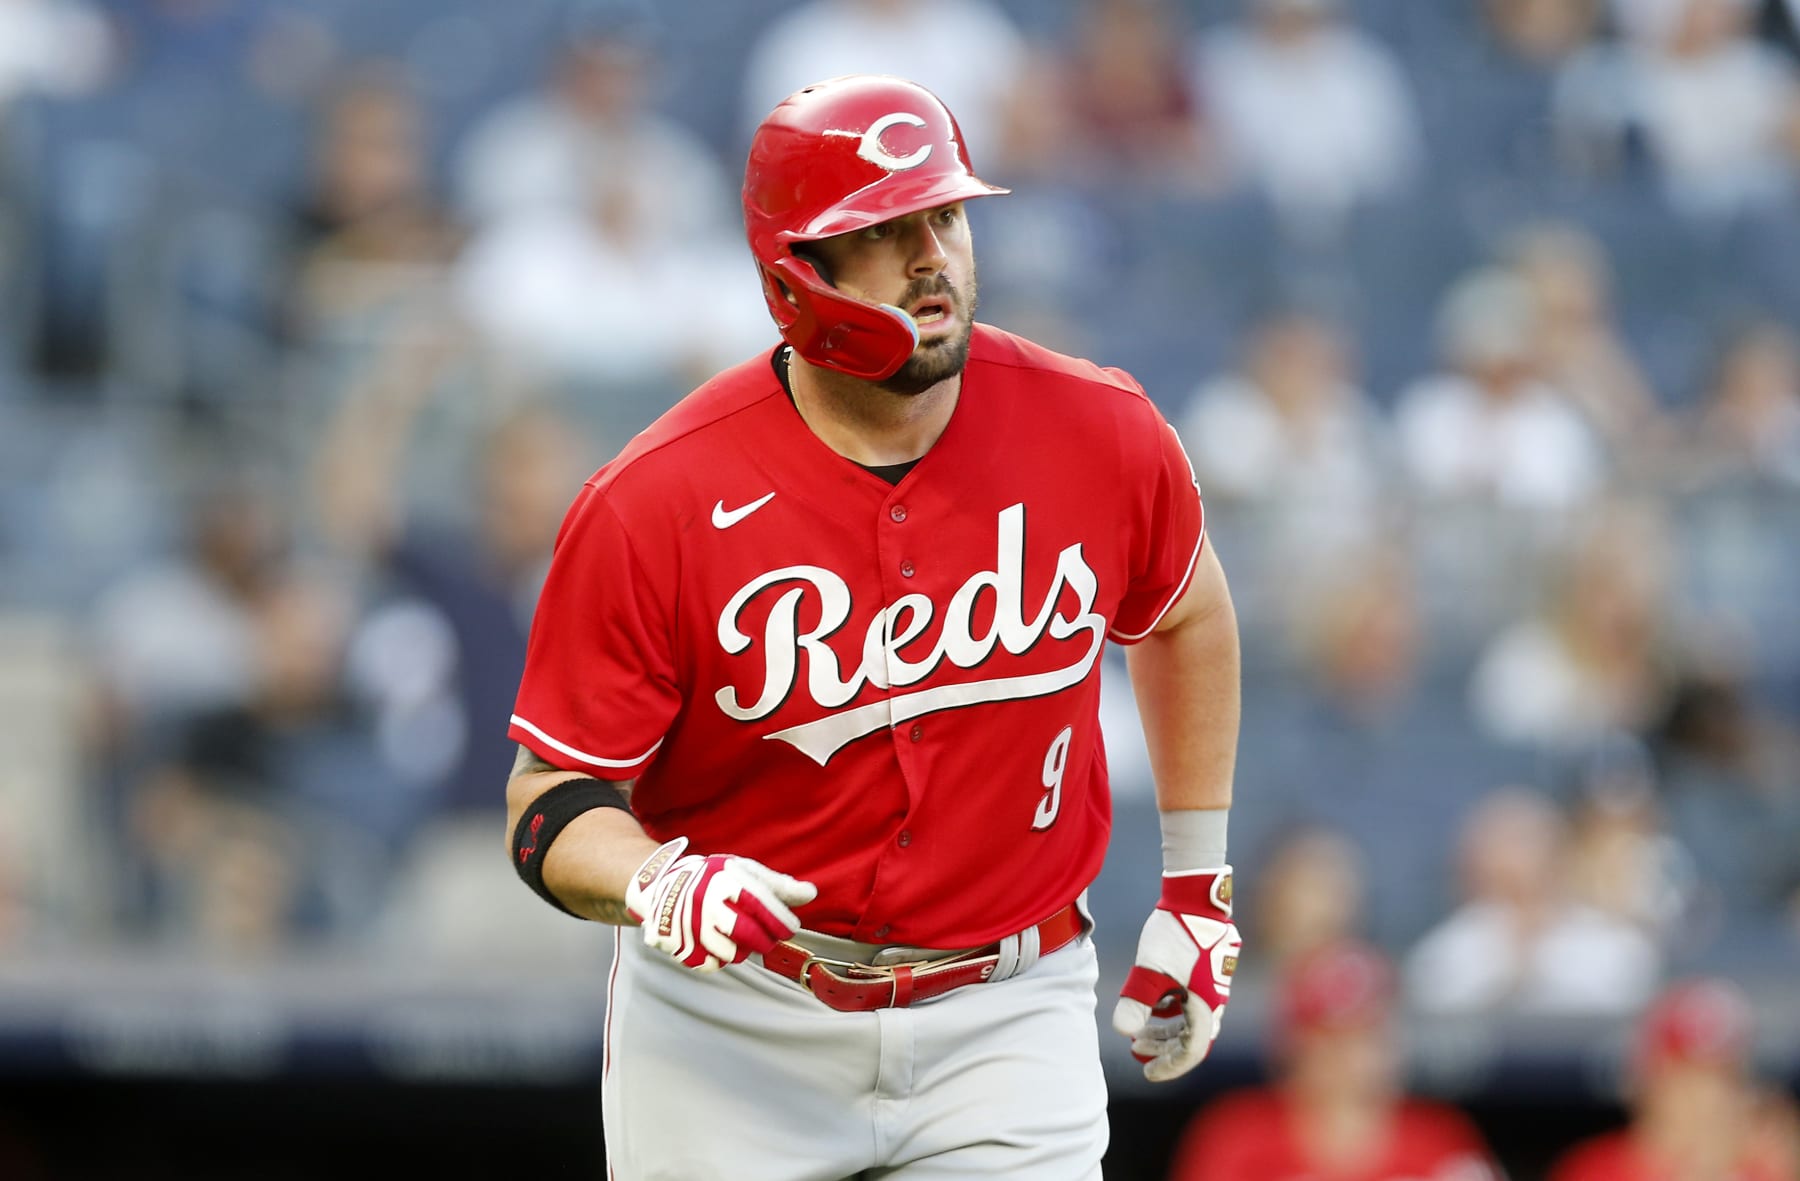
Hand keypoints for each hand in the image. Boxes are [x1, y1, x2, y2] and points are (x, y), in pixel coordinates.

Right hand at [623, 838, 817, 970]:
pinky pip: (711, 965)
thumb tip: (811, 893)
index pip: (762, 905)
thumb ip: (777, 884)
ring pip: (733, 954)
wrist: (661, 887)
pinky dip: (720, 959)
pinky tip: (719, 944)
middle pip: (749, 935)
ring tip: (742, 937)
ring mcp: (691, 927)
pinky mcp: (680, 946)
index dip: (782, 921)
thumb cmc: (713, 878)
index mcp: (725, 881)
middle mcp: (706, 904)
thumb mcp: (743, 871)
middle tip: (771, 938)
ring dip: (744, 950)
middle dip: (767, 941)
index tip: (790, 927)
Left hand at [1111, 868, 1240, 1081]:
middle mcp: (1215, 1001)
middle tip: (1136, 1052)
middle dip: (1164, 1050)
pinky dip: (1170, 1011)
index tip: (1146, 1071)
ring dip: (1165, 1031)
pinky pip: (1190, 1003)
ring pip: (1190, 1021)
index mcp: (1207, 1006)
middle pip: (1191, 1039)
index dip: (1170, 1066)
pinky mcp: (1207, 971)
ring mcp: (1213, 986)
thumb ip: (1137, 1001)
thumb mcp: (1151, 968)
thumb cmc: (1176, 933)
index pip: (1192, 1051)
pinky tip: (1150, 1004)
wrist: (1196, 897)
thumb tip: (1122, 1032)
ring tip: (1137, 1034)